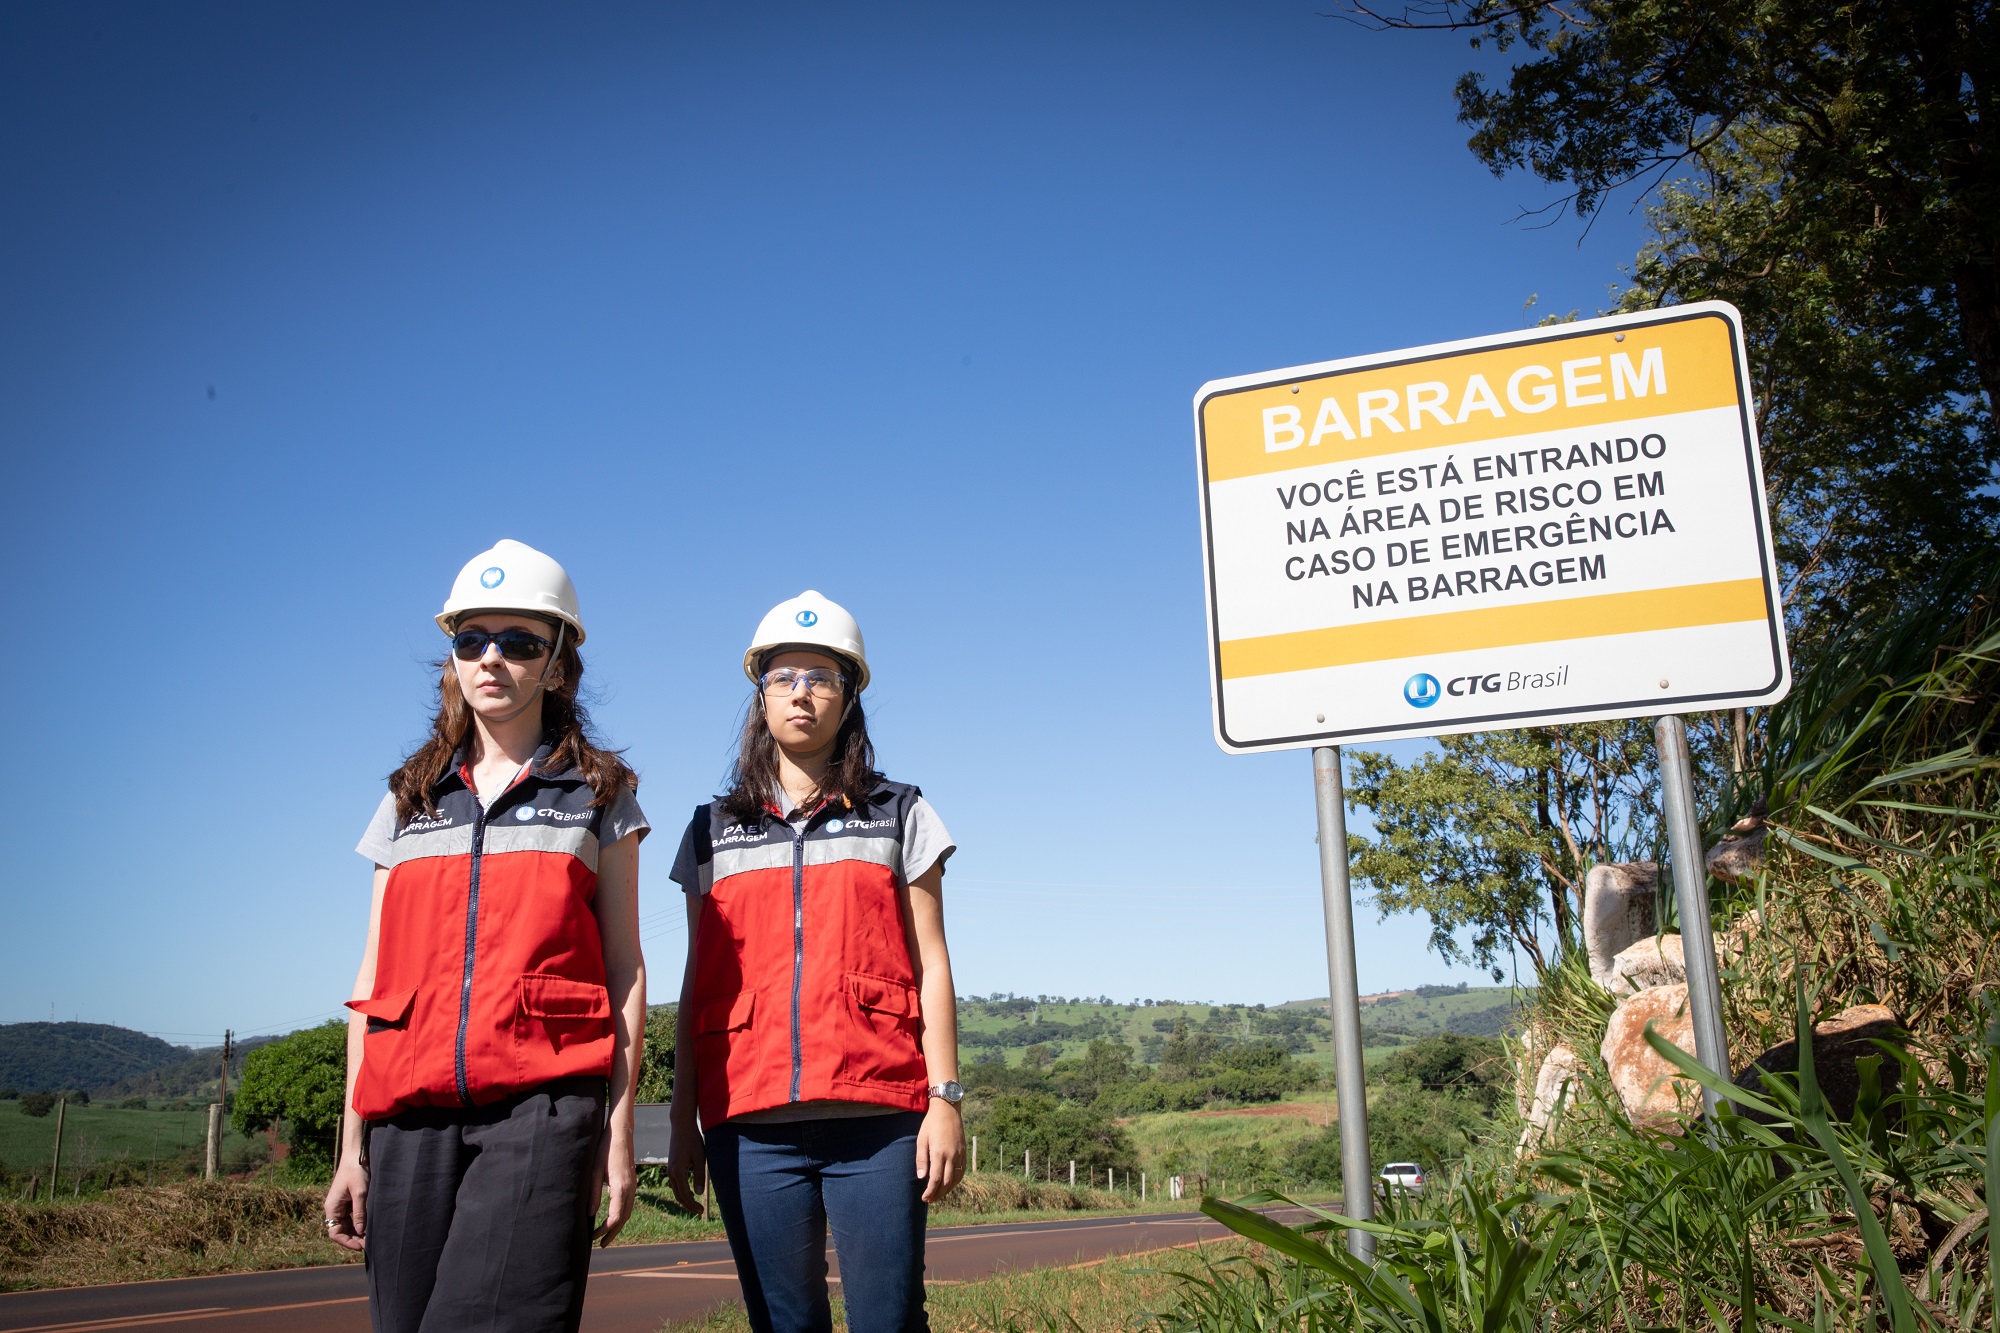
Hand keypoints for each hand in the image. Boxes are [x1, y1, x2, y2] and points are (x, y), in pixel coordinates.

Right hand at [324, 1158, 367, 1251]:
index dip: (346, 1242)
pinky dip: (359, 1223)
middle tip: (369, 1244)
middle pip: (341, 1230)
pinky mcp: (348, 1201)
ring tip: (370, 1238)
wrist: (357, 1155)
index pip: (334, 1233)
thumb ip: (359, 1212)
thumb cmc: (356, 1171)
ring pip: (347, 1225)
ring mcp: (341, 1205)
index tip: (360, 1246)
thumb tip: (359, 1231)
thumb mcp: (360, 1193)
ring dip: (357, 1232)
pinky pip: (351, 1217)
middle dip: (353, 1239)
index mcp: (332, 1207)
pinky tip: (369, 1227)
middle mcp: (334, 1208)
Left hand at [592, 1128, 637, 1246]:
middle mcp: (630, 1189)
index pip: (615, 1217)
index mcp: (621, 1186)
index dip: (604, 1230)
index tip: (591, 1236)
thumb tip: (591, 1214)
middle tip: (600, 1244)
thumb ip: (593, 1194)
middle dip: (612, 1233)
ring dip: (618, 1226)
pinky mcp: (632, 1183)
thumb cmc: (605, 1150)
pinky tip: (613, 1219)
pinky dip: (622, 1216)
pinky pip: (629, 1204)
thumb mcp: (594, 1172)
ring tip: (606, 1236)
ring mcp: (633, 1186)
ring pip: (628, 1212)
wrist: (621, 1133)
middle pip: (623, 1219)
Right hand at [664, 1112, 705, 1216]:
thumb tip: (699, 1194)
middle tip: (699, 1211)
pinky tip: (691, 1192)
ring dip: (685, 1199)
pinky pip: (675, 1184)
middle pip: (679, 1196)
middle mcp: (671, 1173)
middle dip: (689, 1205)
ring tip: (696, 1205)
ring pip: (676, 1191)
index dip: (693, 1205)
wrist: (681, 1127)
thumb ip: (699, 1176)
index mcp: (678, 1172)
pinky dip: (682, 1191)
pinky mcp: (671, 1167)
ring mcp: (670, 1170)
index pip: (685, 1195)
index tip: (701, 1211)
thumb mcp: (700, 1158)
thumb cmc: (693, 1141)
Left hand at [914, 1100, 963, 1203]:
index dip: (930, 1191)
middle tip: (930, 1200)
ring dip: (947, 1189)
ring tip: (939, 1195)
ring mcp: (959, 1154)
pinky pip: (962, 1171)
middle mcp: (952, 1155)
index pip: (936, 1179)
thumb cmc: (931, 1124)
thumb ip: (921, 1159)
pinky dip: (956, 1181)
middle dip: (938, 1194)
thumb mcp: (922, 1139)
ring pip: (956, 1178)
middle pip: (947, 1182)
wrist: (947, 1109)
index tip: (924, 1198)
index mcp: (939, 1153)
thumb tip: (922, 1177)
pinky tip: (949, 1184)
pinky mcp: (964, 1151)